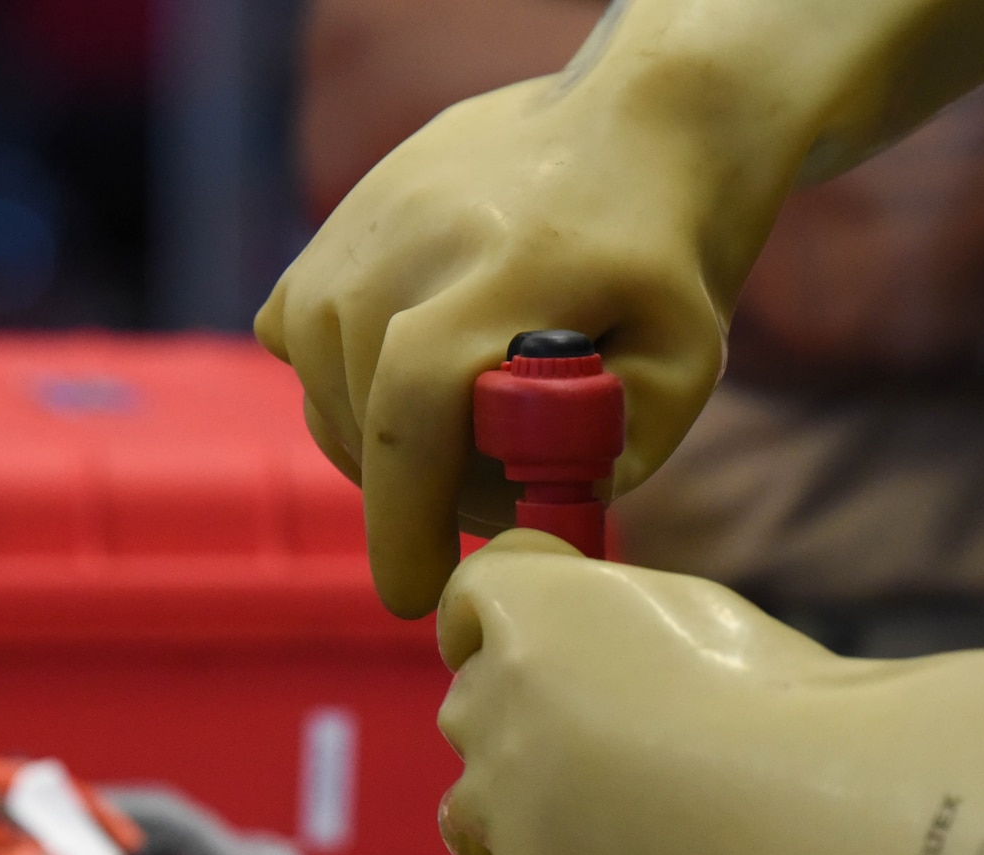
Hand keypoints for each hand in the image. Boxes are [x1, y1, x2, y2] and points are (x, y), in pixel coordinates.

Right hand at [257, 75, 763, 616]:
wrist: (632, 129)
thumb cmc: (665, 262)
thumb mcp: (684, 364)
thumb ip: (616, 453)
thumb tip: (530, 530)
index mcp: (512, 266)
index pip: (414, 406)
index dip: (404, 517)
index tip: (412, 595)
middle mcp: (414, 235)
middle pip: (364, 417)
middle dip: (420, 497)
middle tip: (497, 504)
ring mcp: (360, 223)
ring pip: (325, 393)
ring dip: (383, 448)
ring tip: (467, 442)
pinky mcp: (332, 225)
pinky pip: (299, 343)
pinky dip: (344, 388)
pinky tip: (412, 382)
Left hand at [435, 530, 834, 854]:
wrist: (810, 820)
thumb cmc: (777, 706)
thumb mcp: (694, 611)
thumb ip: (611, 625)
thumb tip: (593, 650)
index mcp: (528, 614)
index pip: (467, 602)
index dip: (494, 627)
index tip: (533, 652)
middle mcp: (488, 710)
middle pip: (471, 713)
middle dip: (522, 727)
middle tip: (612, 754)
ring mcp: (496, 820)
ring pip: (470, 815)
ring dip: (516, 820)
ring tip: (615, 837)